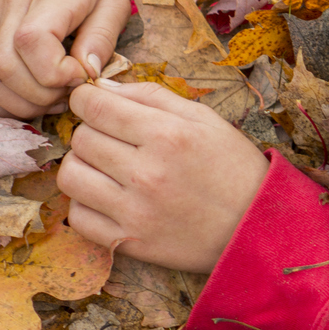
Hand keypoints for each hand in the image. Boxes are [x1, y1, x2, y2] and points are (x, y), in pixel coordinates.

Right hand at [0, 0, 127, 117]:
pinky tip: (29, 100)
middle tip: (69, 93)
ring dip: (20, 105)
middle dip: (42, 96)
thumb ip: (103, 36)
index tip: (82, 75)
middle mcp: (6, 11)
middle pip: (4, 70)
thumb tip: (87, 73)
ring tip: (52, 98)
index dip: (57, 73)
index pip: (31, 42)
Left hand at [60, 81, 270, 272]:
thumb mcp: (206, 120)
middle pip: (80, 139)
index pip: (92, 106)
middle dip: (92, 132)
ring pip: (69, 176)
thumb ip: (152, 96)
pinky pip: (78, 216)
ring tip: (107, 169)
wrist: (258, 228)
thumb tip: (98, 87)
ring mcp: (135, 211)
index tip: (96, 106)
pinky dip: (86, 204)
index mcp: (167, 135)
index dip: (86, 100)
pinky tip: (110, 198)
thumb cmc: (234, 169)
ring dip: (83, 167)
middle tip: (115, 140)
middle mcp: (147, 173)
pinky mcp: (129, 242)